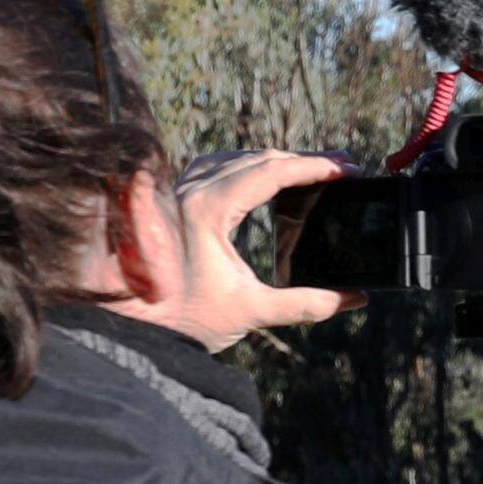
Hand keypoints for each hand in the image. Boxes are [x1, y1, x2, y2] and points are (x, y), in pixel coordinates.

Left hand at [107, 149, 358, 347]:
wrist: (130, 325)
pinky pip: (214, 167)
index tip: (346, 169)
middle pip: (257, 158)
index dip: (314, 167)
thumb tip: (352, 299)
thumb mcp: (251, 312)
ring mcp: (179, 194)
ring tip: (310, 168)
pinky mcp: (174, 203)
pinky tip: (259, 175)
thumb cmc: (183, 318)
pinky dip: (245, 166)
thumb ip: (306, 304)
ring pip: (235, 158)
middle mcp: (191, 192)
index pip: (272, 171)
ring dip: (275, 160)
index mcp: (208, 209)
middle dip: (303, 160)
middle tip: (342, 165)